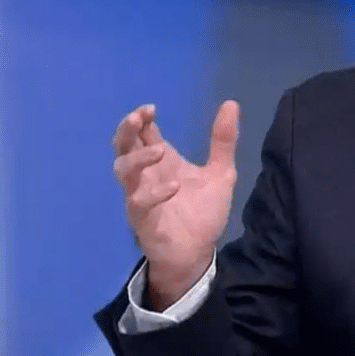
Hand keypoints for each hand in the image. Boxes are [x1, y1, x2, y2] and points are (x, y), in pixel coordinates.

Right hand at [111, 101, 239, 308]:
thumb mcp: (220, 172)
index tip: (150, 108)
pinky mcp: (143, 219)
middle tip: (139, 116)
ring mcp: (141, 196)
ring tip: (159, 149)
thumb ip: (223, 141)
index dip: (141, 119)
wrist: (199, 252)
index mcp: (163, 161)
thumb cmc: (202, 211)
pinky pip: (139, 203)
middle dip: (127, 130)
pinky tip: (174, 186)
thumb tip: (231, 103)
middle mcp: (147, 175)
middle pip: (123, 146)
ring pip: (123, 171)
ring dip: (138, 158)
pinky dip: (154, 193)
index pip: (143, 133)